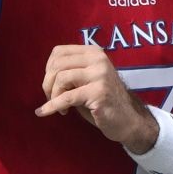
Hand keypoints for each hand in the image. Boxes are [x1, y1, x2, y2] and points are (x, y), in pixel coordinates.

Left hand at [36, 44, 159, 150]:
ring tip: (61, 108)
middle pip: (58, 65)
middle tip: (52, 99)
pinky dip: (52, 106)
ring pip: (61, 78)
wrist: (128, 121)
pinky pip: (67, 98)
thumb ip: (71, 72)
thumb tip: (46, 76)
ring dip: (53, 96)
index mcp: (94, 53)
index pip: (59, 52)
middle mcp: (98, 60)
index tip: (51, 85)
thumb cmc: (104, 102)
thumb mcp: (87, 80)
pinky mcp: (98, 92)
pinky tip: (44, 112)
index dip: (48, 69)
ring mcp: (100, 75)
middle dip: (48, 84)